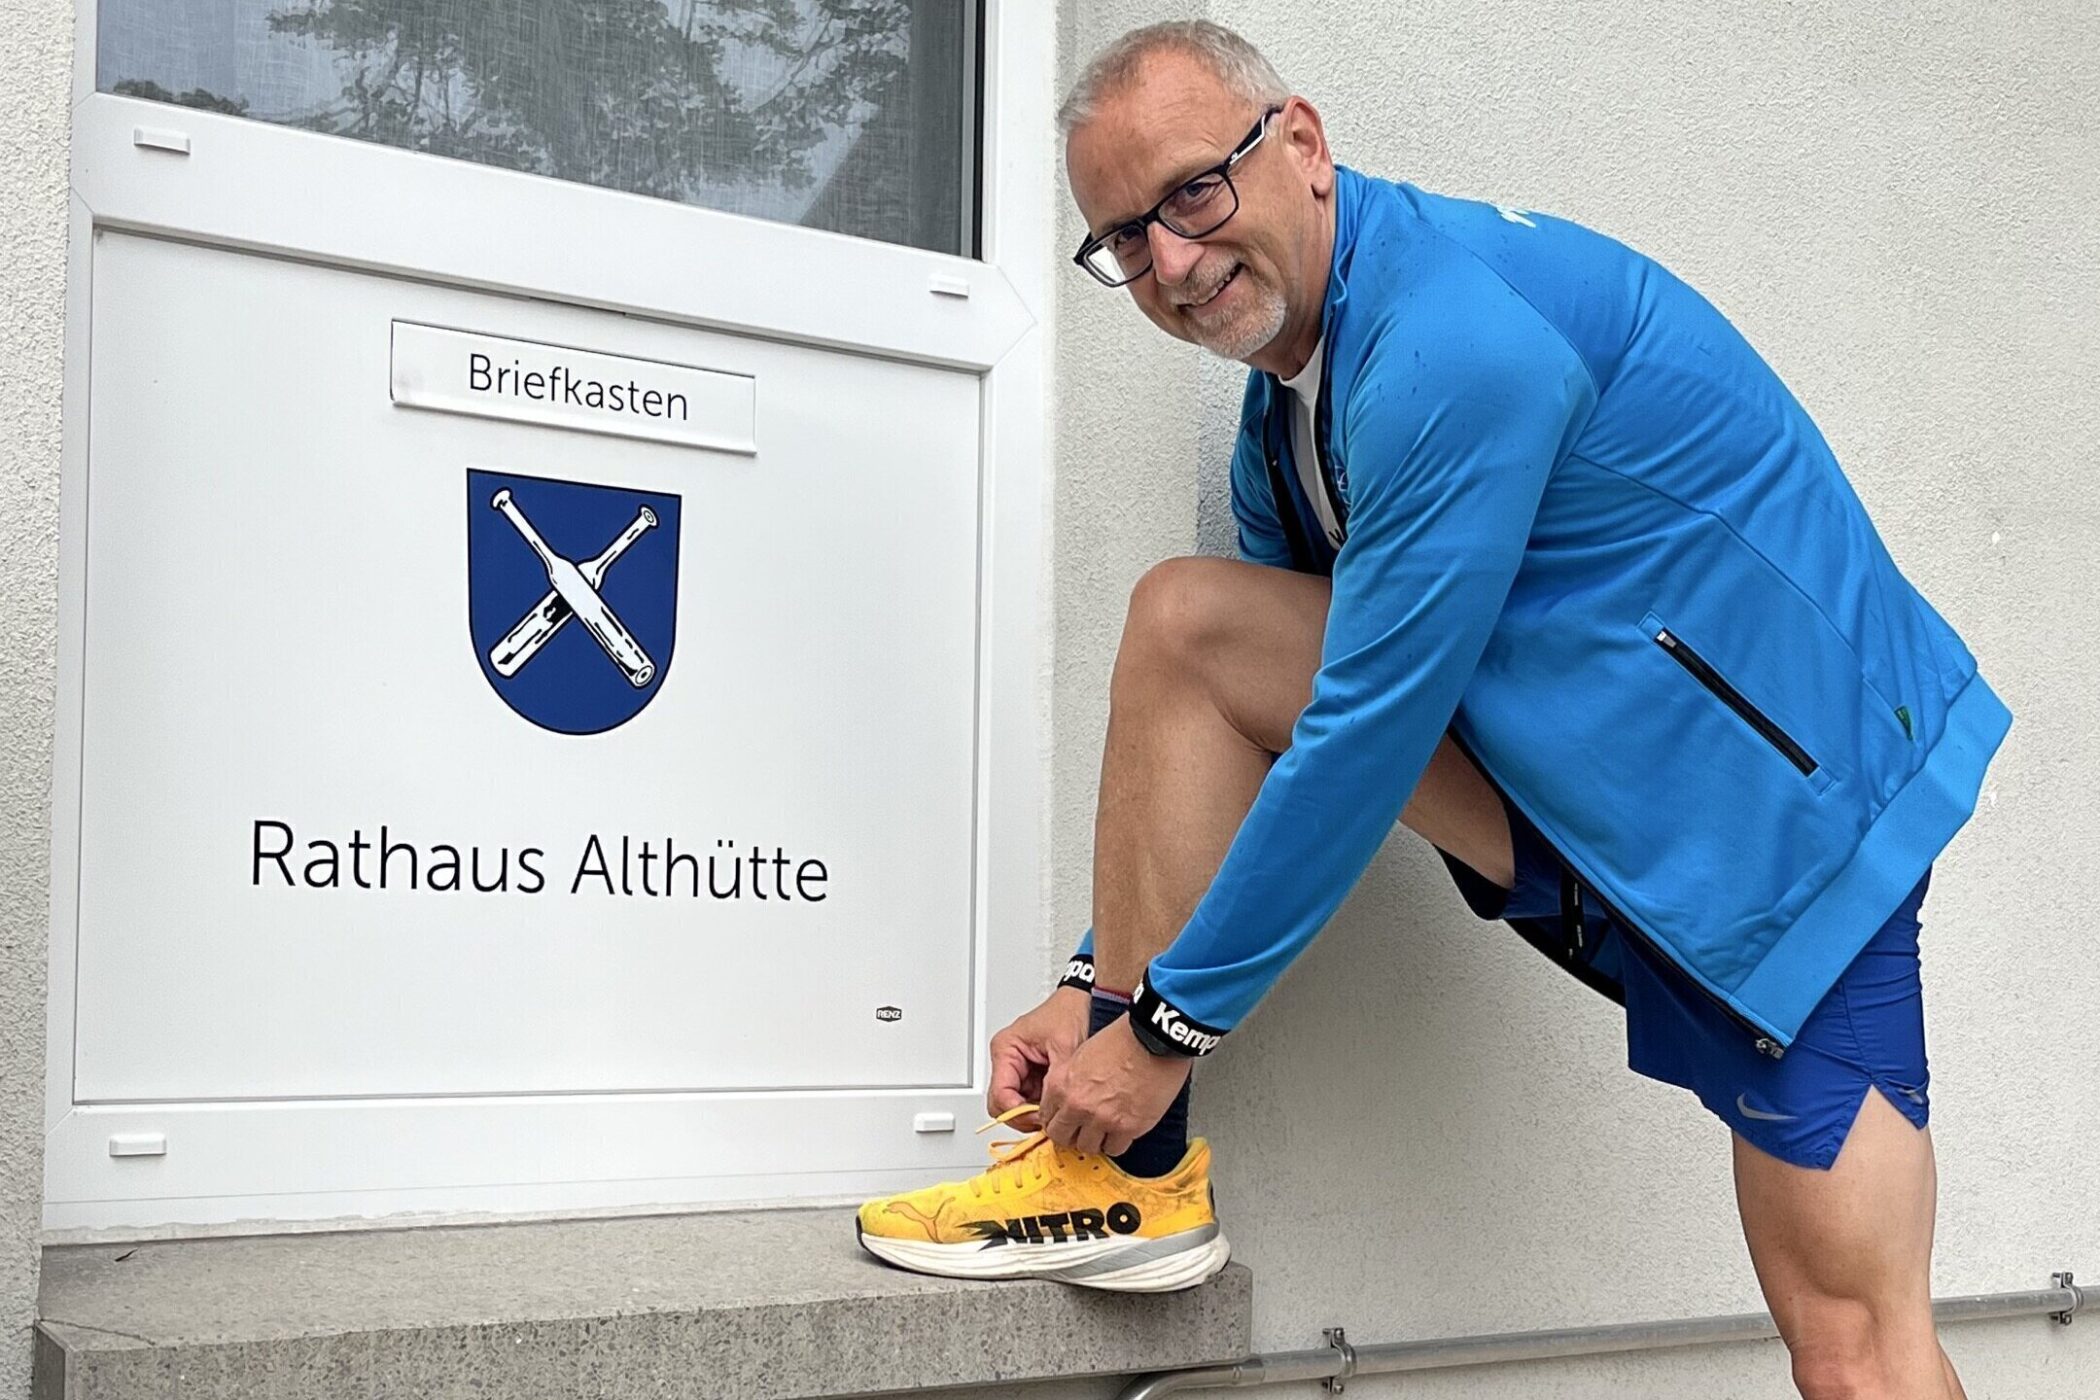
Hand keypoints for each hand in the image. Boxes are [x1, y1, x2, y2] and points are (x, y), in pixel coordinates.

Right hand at [987, 986, 1090, 1127]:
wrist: (1086, 1003)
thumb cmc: (1070, 1013)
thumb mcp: (1065, 1048)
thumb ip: (1055, 1083)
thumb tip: (1051, 1111)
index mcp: (1006, 1049)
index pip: (1000, 1095)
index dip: (1019, 1113)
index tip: (1040, 1118)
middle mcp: (1008, 1061)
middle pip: (1002, 1105)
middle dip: (1024, 1117)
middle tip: (1047, 1122)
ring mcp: (1019, 1071)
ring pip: (1015, 1107)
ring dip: (1033, 1114)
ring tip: (1056, 1114)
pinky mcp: (1032, 1077)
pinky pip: (1030, 1101)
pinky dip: (1042, 1108)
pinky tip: (1057, 1107)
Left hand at [1039, 1014, 1193, 1156]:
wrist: (1153, 1037)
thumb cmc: (1123, 1038)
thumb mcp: (1081, 1054)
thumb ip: (1069, 1080)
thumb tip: (1068, 1099)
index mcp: (1061, 1083)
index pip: (1046, 1118)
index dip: (1056, 1121)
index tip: (1065, 1122)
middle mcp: (1077, 1104)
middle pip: (1061, 1137)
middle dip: (1070, 1135)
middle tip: (1081, 1130)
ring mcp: (1102, 1118)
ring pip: (1087, 1147)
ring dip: (1094, 1140)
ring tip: (1103, 1129)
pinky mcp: (1127, 1127)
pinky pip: (1114, 1148)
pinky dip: (1117, 1142)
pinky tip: (1120, 1130)